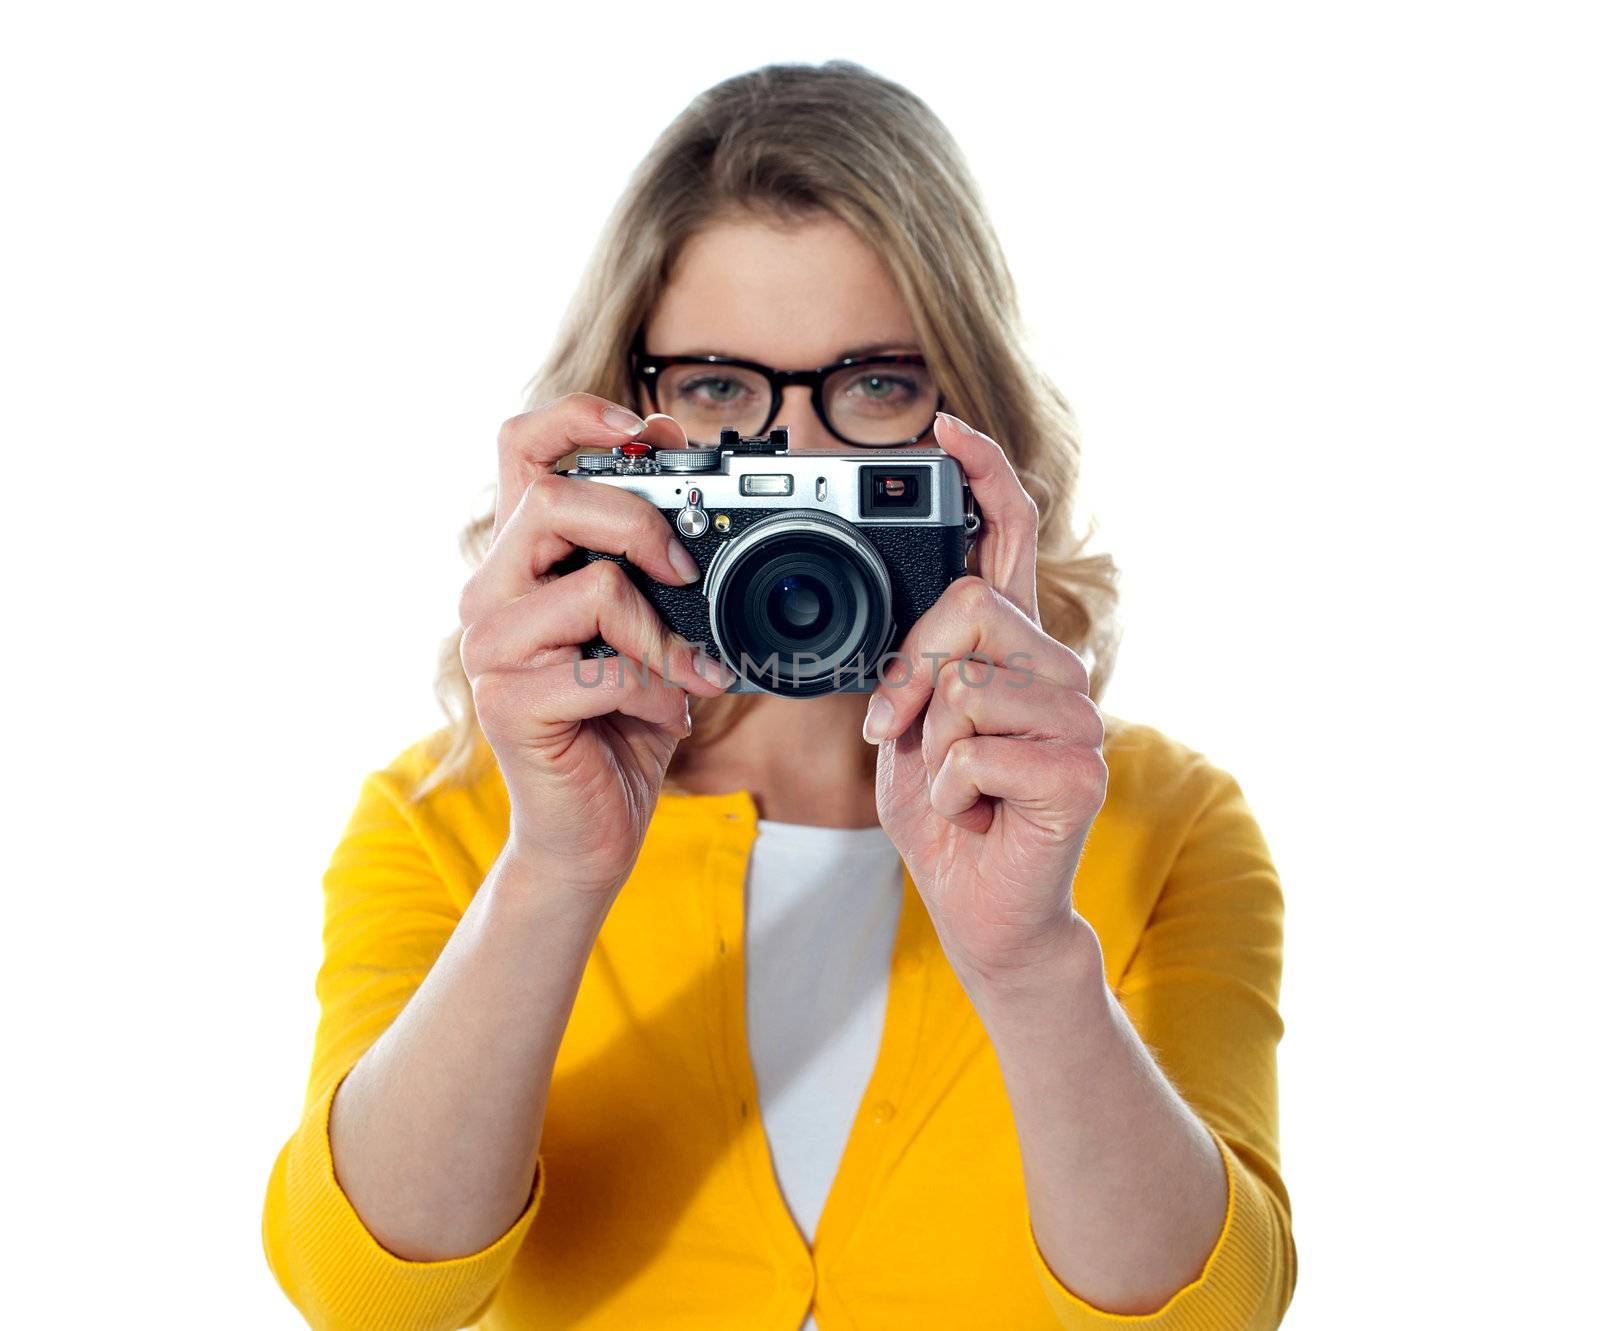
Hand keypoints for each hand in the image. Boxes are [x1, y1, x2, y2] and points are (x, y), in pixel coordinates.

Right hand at [458, 393, 736, 899]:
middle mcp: (491, 592)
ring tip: (686, 670)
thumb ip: (652, 565)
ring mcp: (492, 648)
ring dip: (662, 632)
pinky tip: (666, 715)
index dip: (582, 417)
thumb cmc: (620, 724)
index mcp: (522, 560)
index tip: (650, 429)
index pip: (523, 448)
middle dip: (639, 522)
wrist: (590, 828)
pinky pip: (606, 670)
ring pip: (592, 587)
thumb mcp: (647, 628)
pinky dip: (658, 692)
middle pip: (552, 499)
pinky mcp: (510, 703)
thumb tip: (701, 497)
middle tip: (684, 567)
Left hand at [868, 413, 1107, 981]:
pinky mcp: (1081, 771)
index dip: (983, 474)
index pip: (1008, 537)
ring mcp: (1078, 719)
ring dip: (933, 748)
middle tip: (905, 734)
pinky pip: (974, 750)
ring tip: (960, 785)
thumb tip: (916, 628)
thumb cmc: (949, 814)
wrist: (979, 906)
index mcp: (1013, 648)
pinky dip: (951, 793)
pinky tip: (981, 814)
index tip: (944, 425)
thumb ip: (920, 666)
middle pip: (968, 605)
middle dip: (911, 674)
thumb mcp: (913, 726)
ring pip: (965, 685)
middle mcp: (1057, 668)